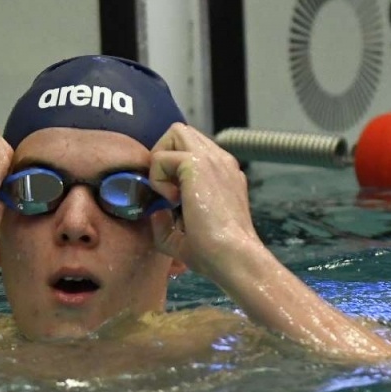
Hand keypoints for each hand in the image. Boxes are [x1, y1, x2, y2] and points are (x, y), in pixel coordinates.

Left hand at [146, 122, 262, 276]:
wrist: (235, 259)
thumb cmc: (217, 255)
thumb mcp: (186, 239)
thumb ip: (167, 224)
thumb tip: (155, 212)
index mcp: (223, 173)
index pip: (190, 149)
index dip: (172, 169)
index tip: (173, 200)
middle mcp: (220, 161)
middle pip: (181, 132)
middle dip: (164, 156)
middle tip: (166, 191)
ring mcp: (213, 159)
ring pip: (174, 133)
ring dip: (161, 161)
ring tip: (169, 194)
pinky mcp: (198, 165)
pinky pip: (162, 156)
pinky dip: (157, 177)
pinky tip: (172, 201)